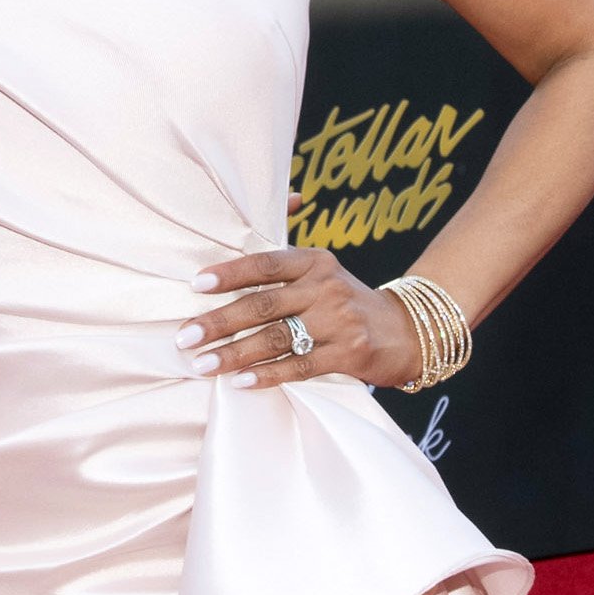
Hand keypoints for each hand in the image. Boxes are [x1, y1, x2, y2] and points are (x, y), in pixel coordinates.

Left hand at [176, 245, 422, 391]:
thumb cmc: (346, 301)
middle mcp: (326, 287)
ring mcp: (339, 321)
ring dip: (235, 353)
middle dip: (220, 321)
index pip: (265, 264)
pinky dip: (267, 375)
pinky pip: (300, 367)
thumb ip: (282, 260)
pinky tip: (240, 382)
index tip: (196, 285)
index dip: (230, 273)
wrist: (407, 331)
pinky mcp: (350, 354)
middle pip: (264, 304)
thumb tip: (270, 212)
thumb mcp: (322, 270)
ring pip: (277, 338)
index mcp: (314, 262)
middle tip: (185, 336)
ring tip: (202, 364)